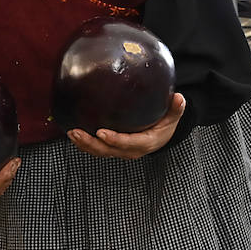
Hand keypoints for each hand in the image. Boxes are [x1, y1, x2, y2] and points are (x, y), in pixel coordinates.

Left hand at [67, 93, 186, 158]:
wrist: (162, 136)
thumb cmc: (165, 125)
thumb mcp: (173, 117)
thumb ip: (176, 109)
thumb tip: (179, 97)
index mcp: (145, 143)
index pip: (128, 143)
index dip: (114, 140)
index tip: (101, 132)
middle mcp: (130, 150)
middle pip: (108, 150)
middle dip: (92, 143)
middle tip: (77, 132)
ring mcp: (120, 151)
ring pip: (100, 152)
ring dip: (84, 144)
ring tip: (71, 133)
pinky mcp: (113, 149)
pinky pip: (97, 149)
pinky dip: (85, 145)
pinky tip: (74, 135)